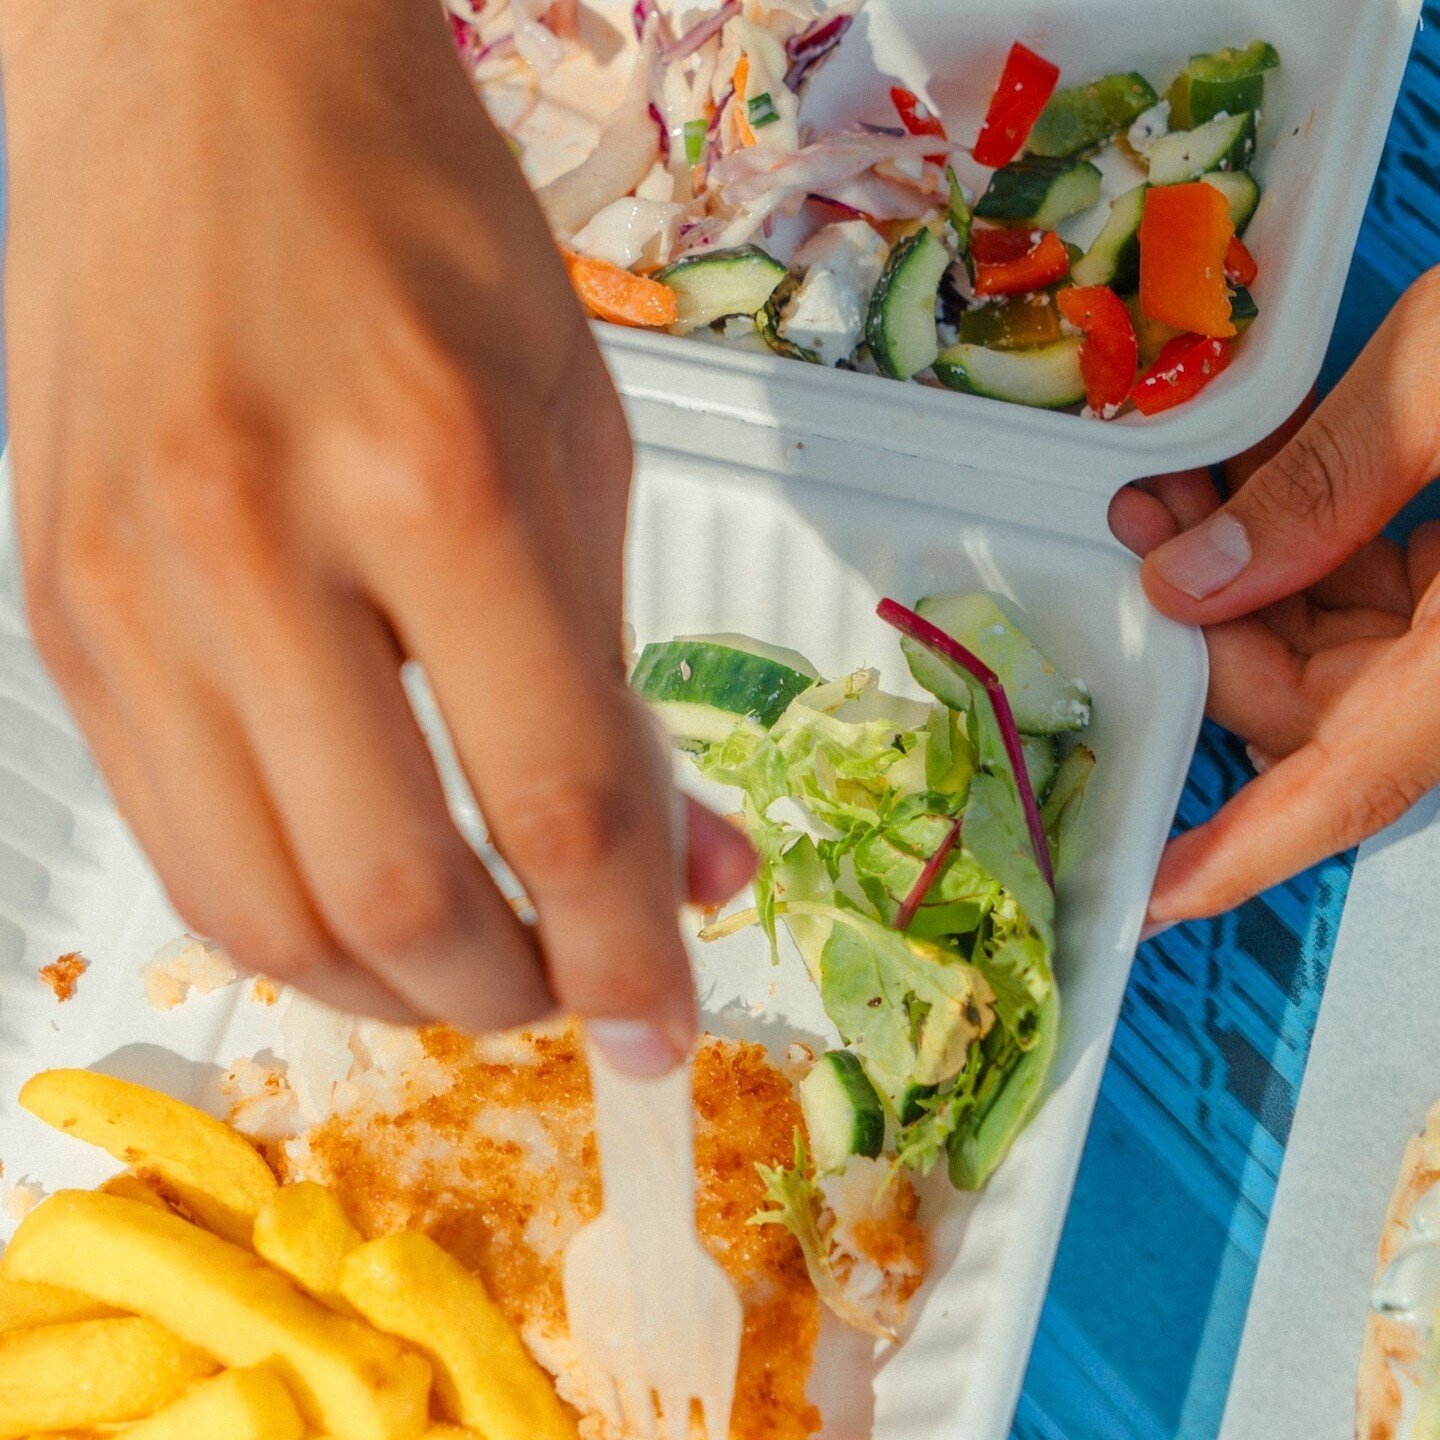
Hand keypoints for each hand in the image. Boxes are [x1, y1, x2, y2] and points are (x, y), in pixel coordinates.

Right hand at [2, 0, 751, 1068]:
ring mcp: (130, 592)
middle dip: (510, 993)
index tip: (663, 1031)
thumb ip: (621, 677)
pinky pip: (178, 843)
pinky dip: (292, 916)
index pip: (555, 800)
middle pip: (396, 898)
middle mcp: (259, 546)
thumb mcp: (578, 443)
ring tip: (478, 963)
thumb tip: (683, 865)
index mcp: (437, 478)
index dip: (628, 952)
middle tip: (575, 989)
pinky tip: (366, 897)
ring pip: (264, 912)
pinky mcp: (57, 620)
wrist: (202, 84)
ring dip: (393, 987)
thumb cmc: (418, 229)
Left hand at [1110, 268, 1439, 926]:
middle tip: (1142, 521)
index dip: (1238, 852)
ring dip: (1241, 568)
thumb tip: (1192, 581)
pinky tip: (1257, 468)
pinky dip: (1305, 540)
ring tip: (1178, 476)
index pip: (1351, 784)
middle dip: (1207, 620)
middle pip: (1310, 701)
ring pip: (1329, 646)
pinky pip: (1372, 594)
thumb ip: (1328, 479)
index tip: (1145, 895)